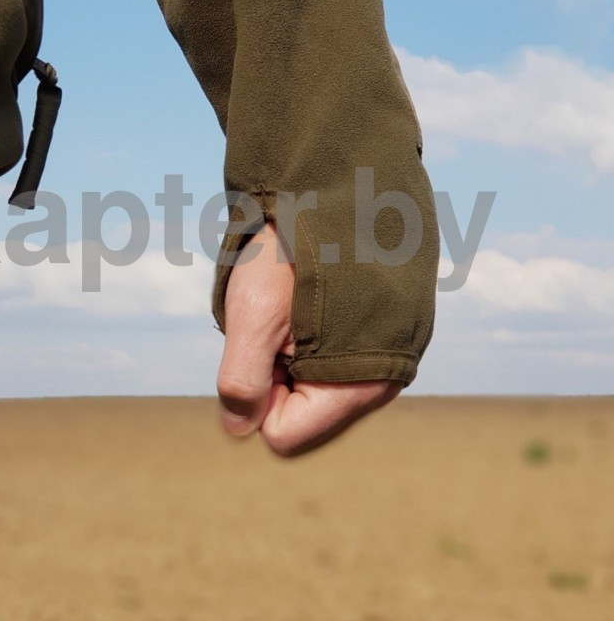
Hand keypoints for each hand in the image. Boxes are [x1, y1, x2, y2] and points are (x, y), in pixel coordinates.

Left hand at [216, 221, 401, 456]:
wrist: (340, 186)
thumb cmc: (291, 249)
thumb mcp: (254, 314)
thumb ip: (242, 381)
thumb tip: (237, 429)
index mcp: (357, 386)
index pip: (283, 434)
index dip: (258, 392)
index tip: (265, 339)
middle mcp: (379, 382)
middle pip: (300, 413)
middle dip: (278, 374)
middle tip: (282, 319)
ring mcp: (383, 357)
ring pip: (312, 385)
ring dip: (293, 353)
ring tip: (298, 304)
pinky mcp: (381, 334)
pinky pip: (332, 360)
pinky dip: (311, 336)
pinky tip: (312, 299)